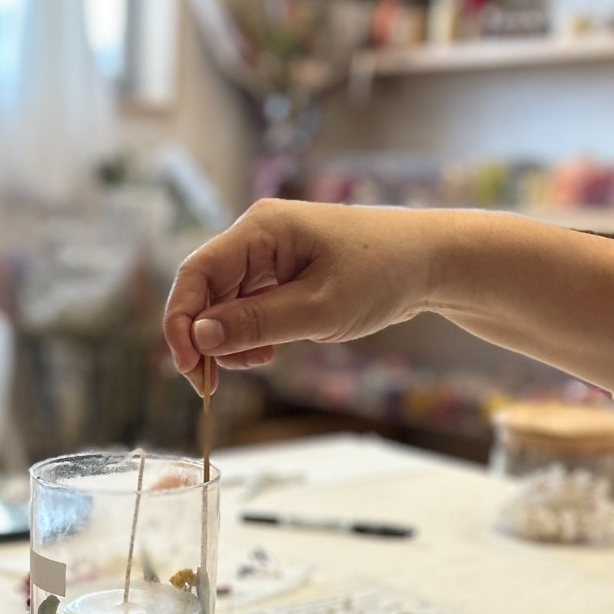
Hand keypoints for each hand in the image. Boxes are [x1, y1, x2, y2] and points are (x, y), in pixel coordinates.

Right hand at [163, 200, 440, 392]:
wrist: (433, 262)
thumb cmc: (383, 273)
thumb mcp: (319, 308)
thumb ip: (256, 324)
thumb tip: (199, 338)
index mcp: (261, 229)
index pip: (196, 273)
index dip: (181, 322)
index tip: (188, 367)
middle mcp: (257, 236)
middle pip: (205, 291)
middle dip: (206, 339)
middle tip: (214, 384)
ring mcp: (270, 254)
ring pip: (224, 303)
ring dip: (230, 340)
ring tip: (261, 362)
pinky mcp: (283, 272)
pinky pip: (248, 305)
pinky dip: (250, 334)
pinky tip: (269, 352)